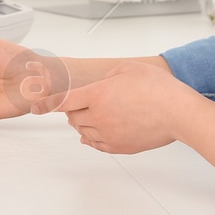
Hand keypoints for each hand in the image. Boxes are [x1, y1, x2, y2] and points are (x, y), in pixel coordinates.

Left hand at [33, 59, 190, 153]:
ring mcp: (109, 134)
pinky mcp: (120, 146)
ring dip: (84, 123)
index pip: (62, 101)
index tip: (35, 108)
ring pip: (83, 131)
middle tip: (84, 103)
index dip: (46, 104)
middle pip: (73, 117)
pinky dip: (92, 138)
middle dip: (74, 110)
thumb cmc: (158, 88)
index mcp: (97, 95)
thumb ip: (107, 76)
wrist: (178, 113)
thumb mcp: (127, 68)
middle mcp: (99, 116)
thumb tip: (100, 85)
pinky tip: (94, 134)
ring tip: (96, 114)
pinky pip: (97, 144)